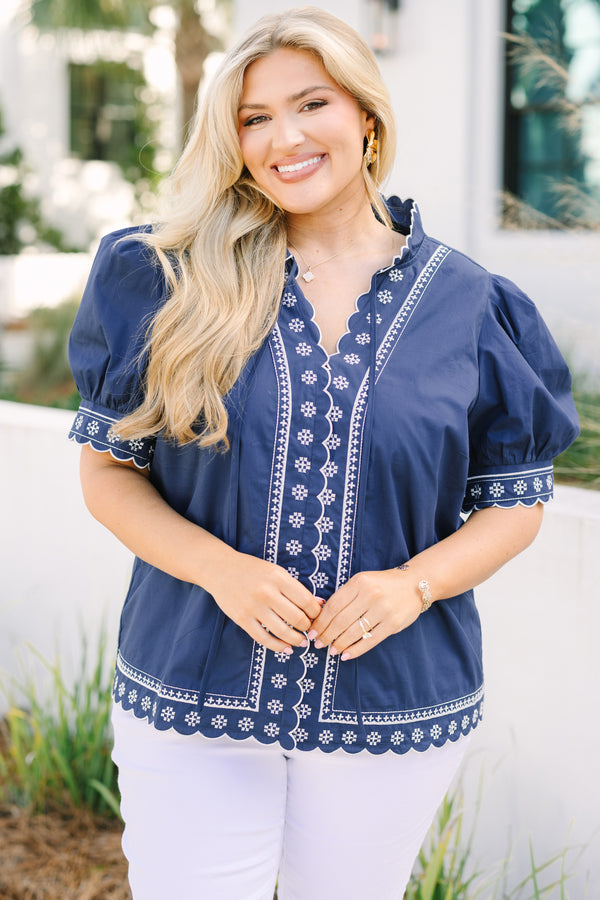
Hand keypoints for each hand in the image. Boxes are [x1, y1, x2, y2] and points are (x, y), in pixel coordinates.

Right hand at [207, 550, 322, 654]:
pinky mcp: (242, 619)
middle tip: (309, 629)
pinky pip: (263, 639)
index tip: (317, 616)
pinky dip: (278, 646)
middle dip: (307, 627)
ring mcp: (253, 607)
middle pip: (297, 618)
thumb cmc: (253, 570)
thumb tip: (319, 604)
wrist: (221, 569)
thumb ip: (296, 588)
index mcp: (278, 578)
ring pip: (282, 631)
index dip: (316, 612)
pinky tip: (286, 648)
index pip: (306, 600)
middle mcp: (266, 592)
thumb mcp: (276, 572)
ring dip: (296, 640)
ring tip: (302, 641)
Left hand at [307, 569, 422, 660]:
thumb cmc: (383, 584)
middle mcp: (371, 595)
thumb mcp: (363, 581)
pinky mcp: (393, 623)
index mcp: (359, 582)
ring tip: (331, 650)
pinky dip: (356, 650)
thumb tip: (322, 616)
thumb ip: (346, 596)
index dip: (321, 621)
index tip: (312, 631)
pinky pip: (370, 640)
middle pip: (341, 620)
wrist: (415, 584)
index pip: (334, 605)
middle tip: (318, 643)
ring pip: (354, 632)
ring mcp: (383, 610)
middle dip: (327, 635)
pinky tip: (346, 655)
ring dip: (339, 644)